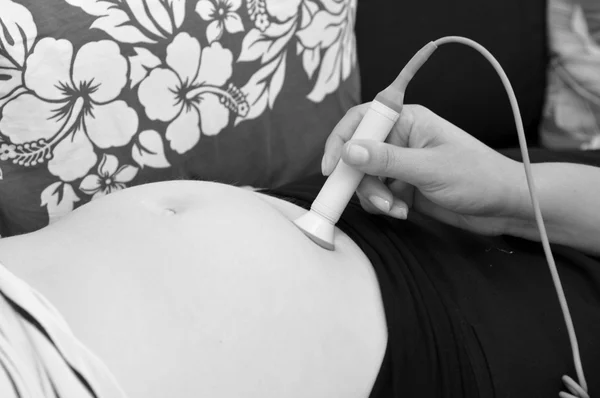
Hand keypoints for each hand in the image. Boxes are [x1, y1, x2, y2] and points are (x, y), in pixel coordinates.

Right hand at [321, 103, 525, 235]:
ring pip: (365, 178)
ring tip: (397, 209)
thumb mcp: (430, 169)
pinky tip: (402, 212)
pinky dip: (383, 205)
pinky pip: (377, 194)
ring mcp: (401, 164)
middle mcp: (400, 139)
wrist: (504, 206)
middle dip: (363, 181)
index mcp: (407, 121)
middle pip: (358, 154)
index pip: (361, 120)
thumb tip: (348, 151)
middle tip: (380, 201)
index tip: (331, 168)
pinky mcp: (403, 185)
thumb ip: (387, 160)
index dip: (340, 141)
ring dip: (375, 197)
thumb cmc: (478, 177)